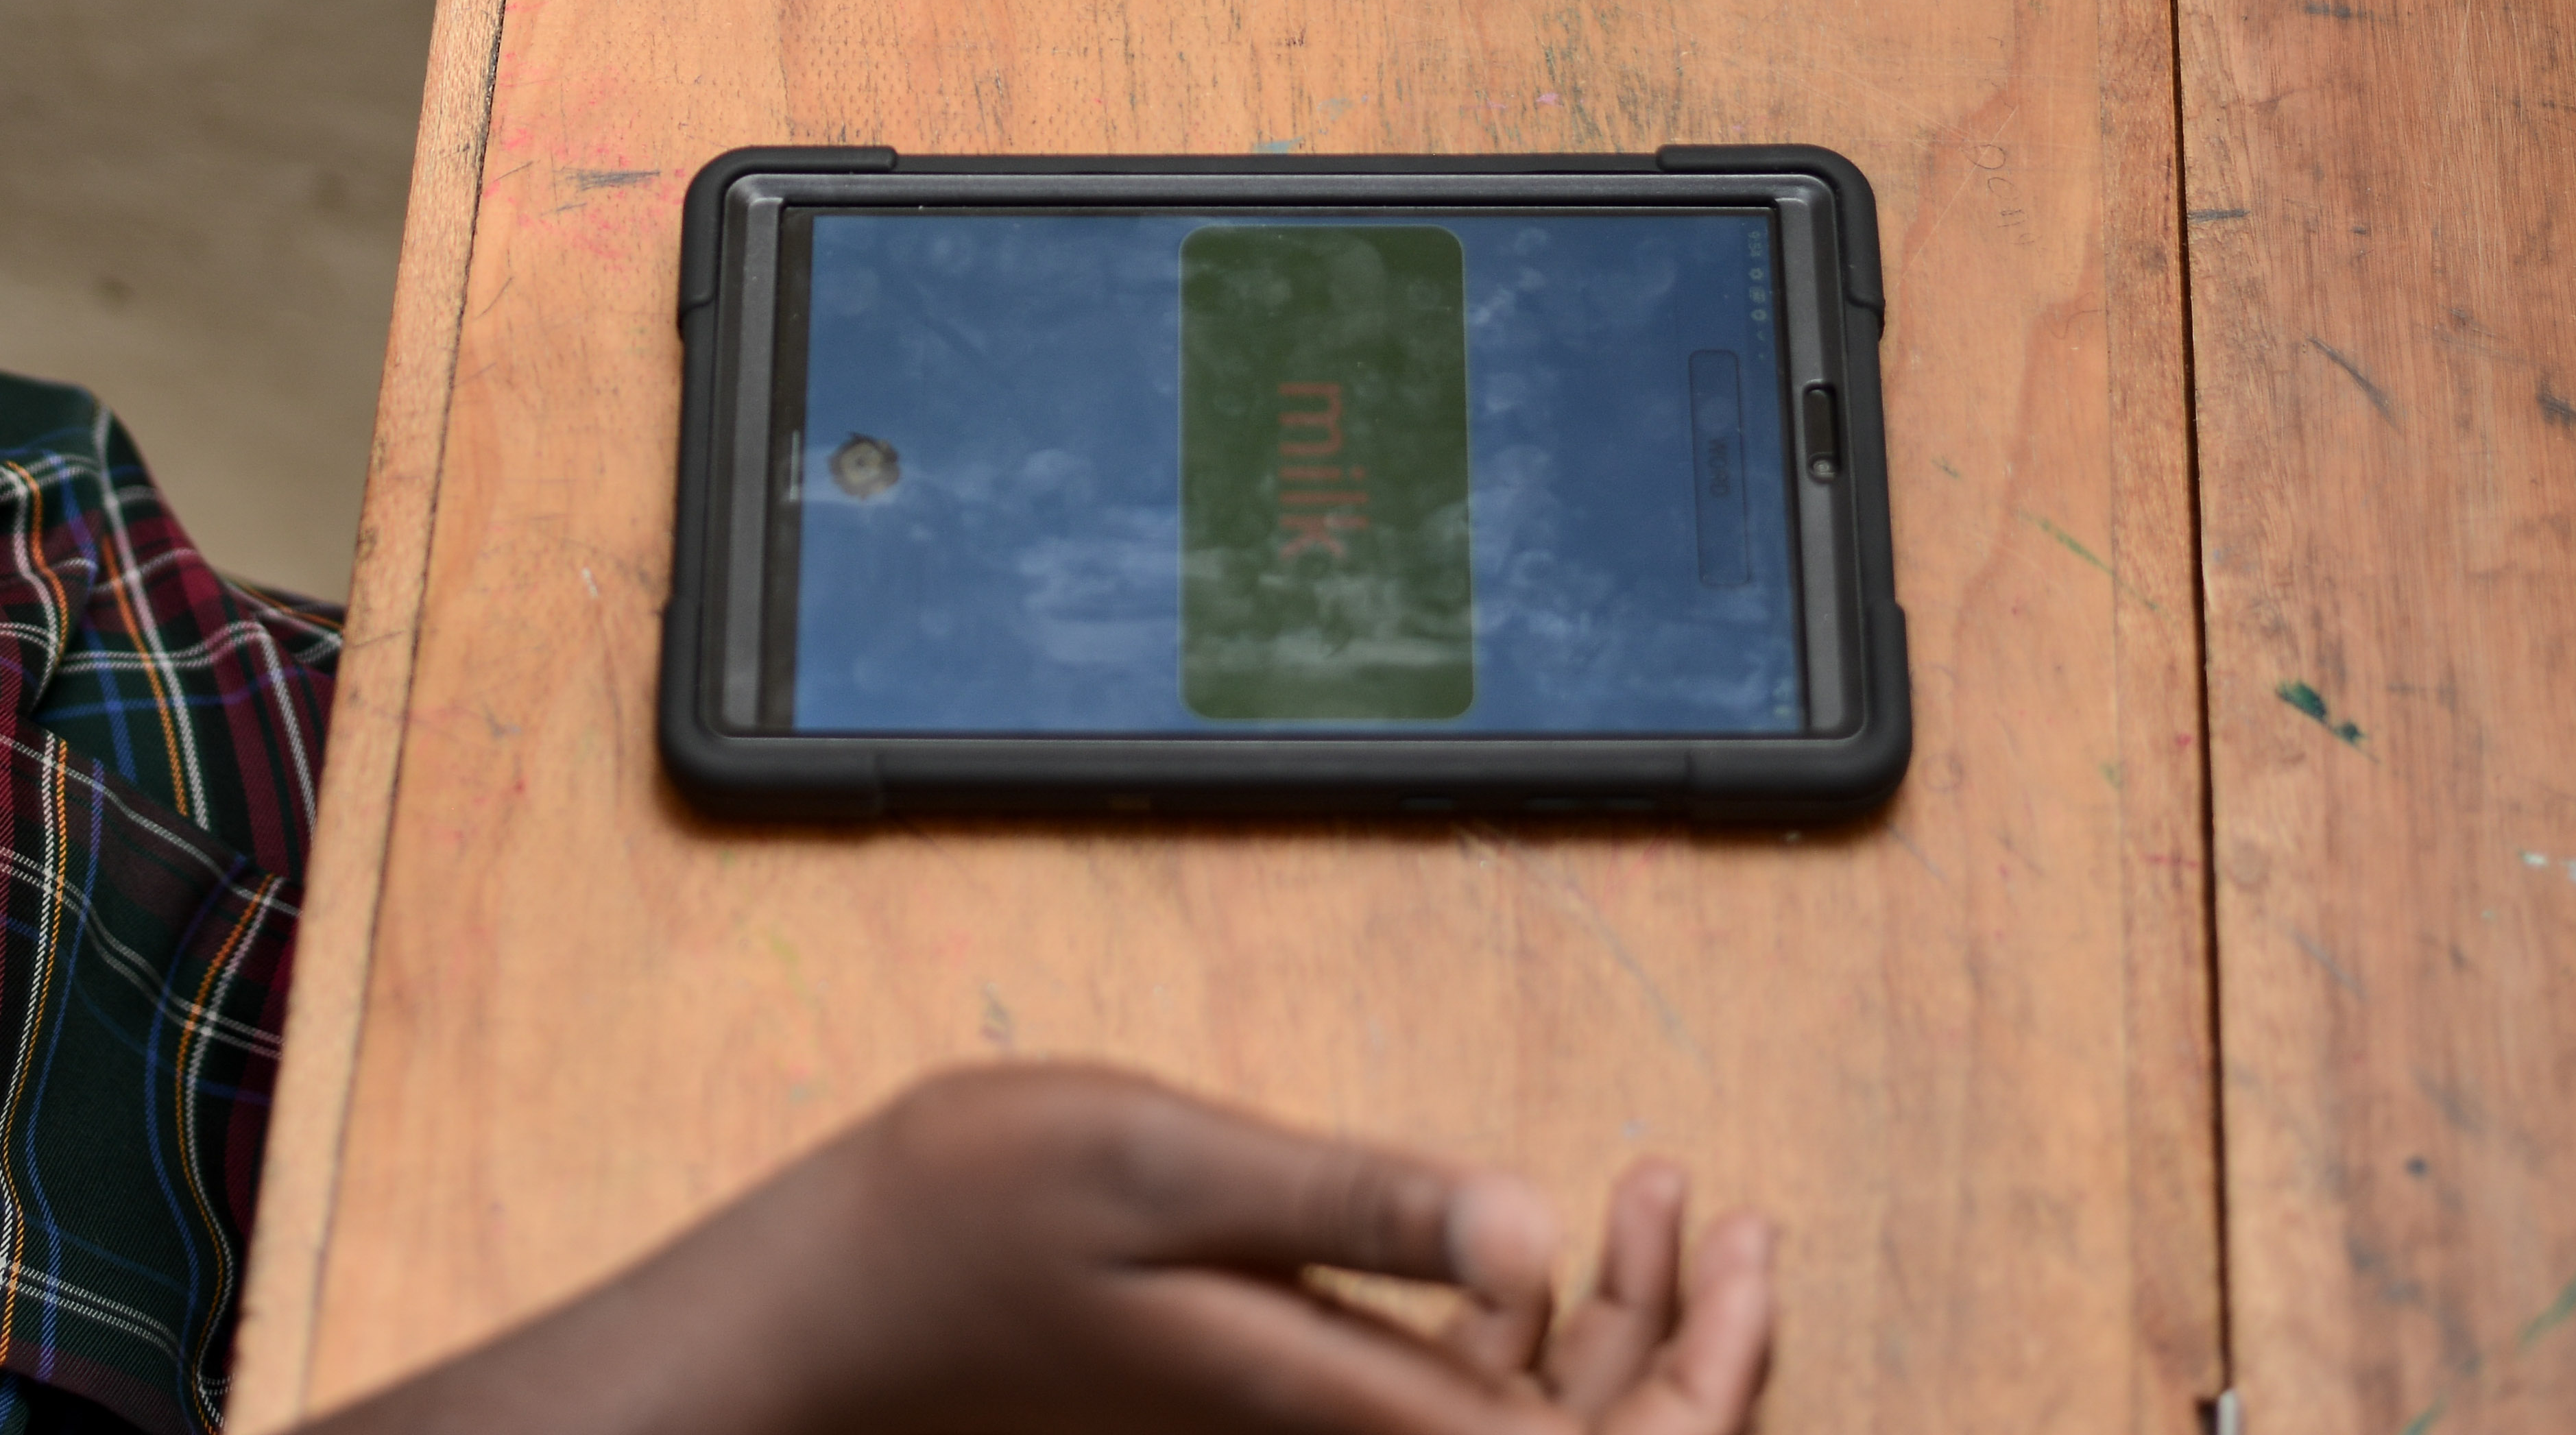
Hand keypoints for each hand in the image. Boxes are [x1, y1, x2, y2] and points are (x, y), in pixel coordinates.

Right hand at [314, 1065, 1775, 1434]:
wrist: (848, 1313)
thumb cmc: (980, 1219)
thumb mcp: (1165, 1166)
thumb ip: (1349, 1200)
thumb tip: (1526, 1226)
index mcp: (1342, 1415)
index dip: (1700, 1365)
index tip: (1727, 1233)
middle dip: (1687, 1355)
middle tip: (1721, 1215)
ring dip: (1614, 1344)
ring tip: (1664, 1208)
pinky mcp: (1282, 1423)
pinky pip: (1448, 1417)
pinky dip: (1522, 1343)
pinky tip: (1539, 1256)